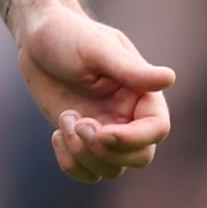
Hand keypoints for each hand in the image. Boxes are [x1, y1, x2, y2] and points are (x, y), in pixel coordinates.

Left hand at [13, 0, 174, 183]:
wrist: (37, 39)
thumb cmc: (70, 35)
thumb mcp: (98, 49)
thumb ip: (131, 69)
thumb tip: (169, 79)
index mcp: (142, 94)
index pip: (157, 130)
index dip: (134, 139)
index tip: (103, 132)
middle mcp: (129, 117)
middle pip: (139, 158)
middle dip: (106, 150)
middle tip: (79, 123)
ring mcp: (105, 131)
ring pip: (111, 169)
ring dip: (83, 154)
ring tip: (66, 119)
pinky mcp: (81, 141)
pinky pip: (87, 172)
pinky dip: (71, 163)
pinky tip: (56, 134)